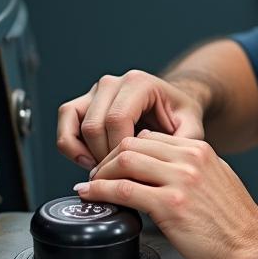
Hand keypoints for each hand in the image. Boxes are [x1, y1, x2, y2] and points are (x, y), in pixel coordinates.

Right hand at [57, 70, 205, 169]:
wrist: (171, 106)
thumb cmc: (180, 117)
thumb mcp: (191, 128)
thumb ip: (182, 143)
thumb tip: (160, 160)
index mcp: (139, 83)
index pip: (117, 119)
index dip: (119, 151)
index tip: (129, 171)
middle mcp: (114, 82)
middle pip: (94, 125)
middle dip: (104, 157)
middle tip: (118, 176)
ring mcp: (96, 90)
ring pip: (75, 122)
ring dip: (84, 152)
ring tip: (102, 169)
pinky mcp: (84, 101)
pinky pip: (66, 120)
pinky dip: (70, 144)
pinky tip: (87, 161)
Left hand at [74, 130, 257, 258]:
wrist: (252, 250)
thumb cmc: (235, 223)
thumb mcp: (217, 179)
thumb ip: (191, 167)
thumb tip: (160, 166)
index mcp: (200, 149)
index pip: (149, 137)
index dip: (124, 150)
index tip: (113, 165)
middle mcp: (190, 158)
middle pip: (132, 144)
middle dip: (107, 159)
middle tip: (97, 176)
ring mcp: (181, 180)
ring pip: (124, 161)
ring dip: (100, 173)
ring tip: (92, 186)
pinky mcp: (170, 206)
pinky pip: (124, 190)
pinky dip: (101, 191)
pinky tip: (92, 196)